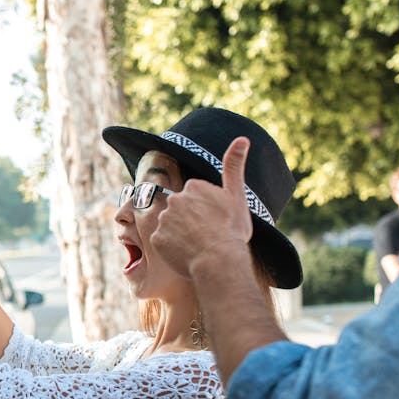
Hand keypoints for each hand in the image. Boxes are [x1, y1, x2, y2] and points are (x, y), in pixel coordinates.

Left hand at [152, 137, 254, 276]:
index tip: (216, 221)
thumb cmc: (231, 230)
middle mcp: (174, 199)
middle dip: (192, 221)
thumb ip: (235, 166)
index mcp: (193, 186)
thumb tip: (242, 138)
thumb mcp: (237, 196)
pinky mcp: (156, 238)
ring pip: (171, 226)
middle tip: (207, 235)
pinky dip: (172, 249)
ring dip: (181, 235)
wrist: (219, 260)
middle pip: (182, 211)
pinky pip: (163, 243)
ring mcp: (163, 219)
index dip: (207, 211)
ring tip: (198, 246)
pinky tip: (186, 254)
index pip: (196, 198)